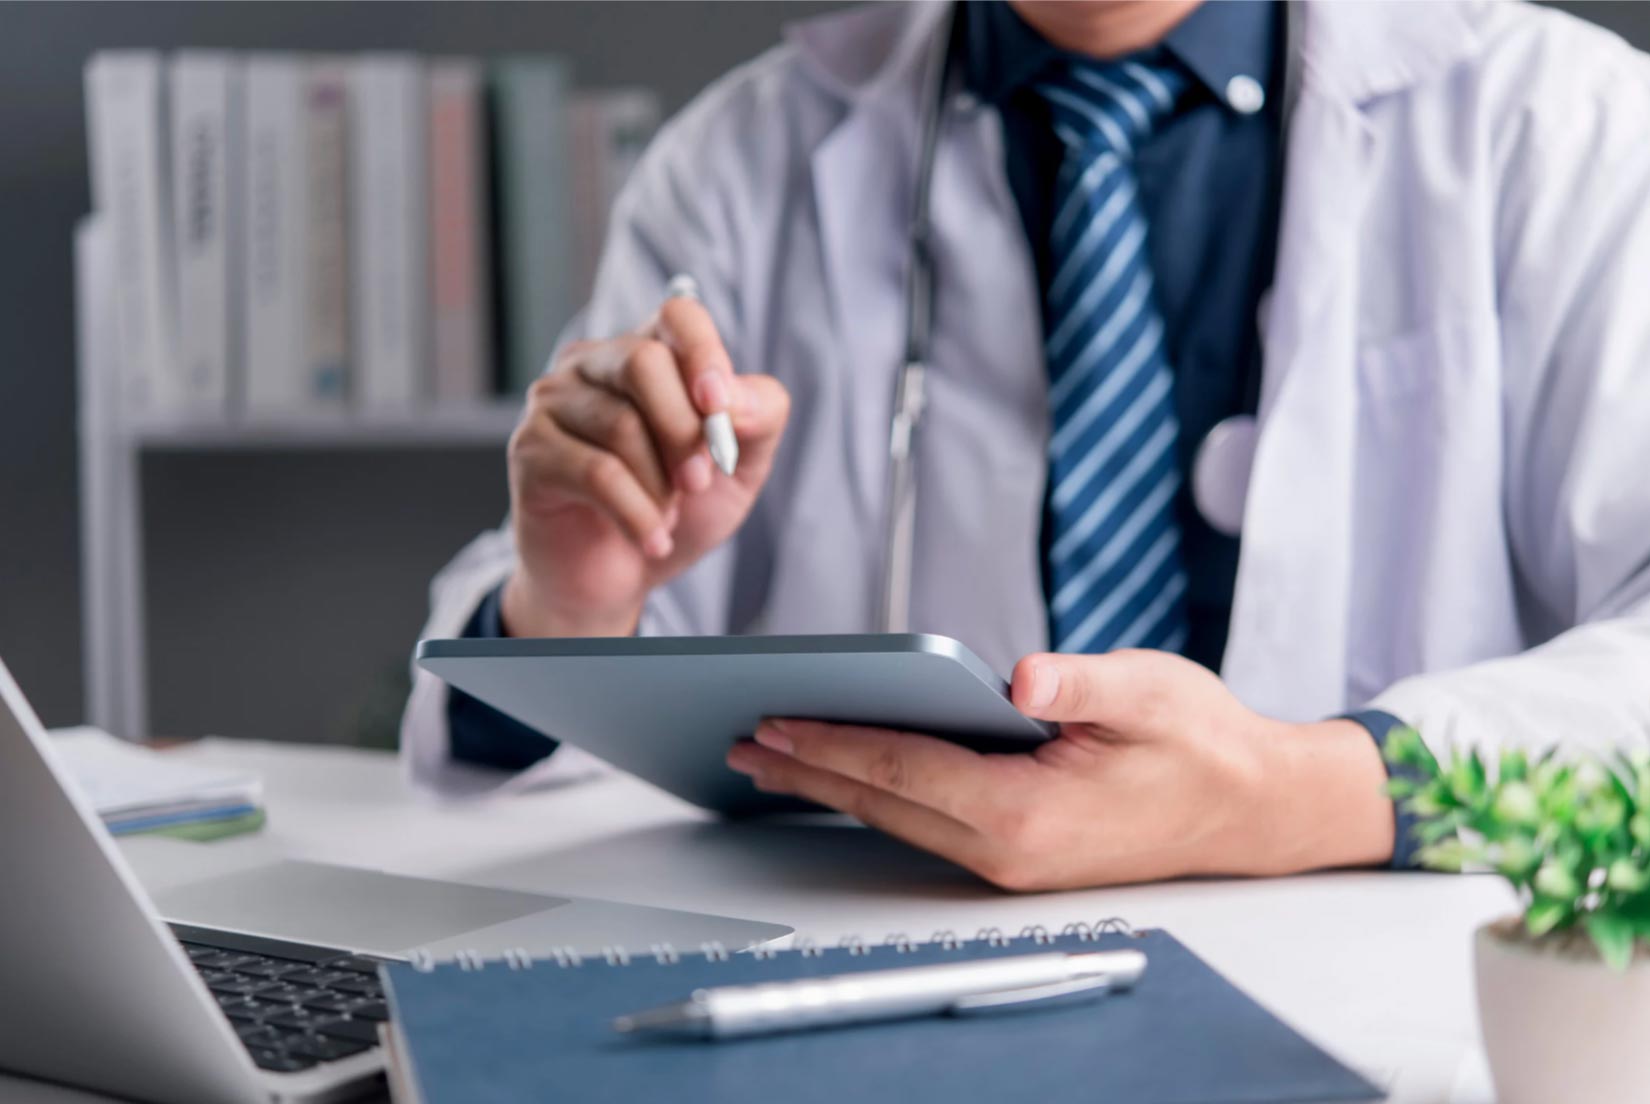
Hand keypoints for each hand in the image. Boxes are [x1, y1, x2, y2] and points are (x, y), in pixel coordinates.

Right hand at [503, 295, 789, 637]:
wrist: (621, 578)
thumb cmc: (679, 508)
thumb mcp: (741, 466)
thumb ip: (758, 417)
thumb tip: (733, 397)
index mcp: (649, 351)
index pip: (678, 316)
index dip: (704, 355)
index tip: (721, 409)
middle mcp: (594, 364)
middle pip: (643, 362)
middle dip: (685, 431)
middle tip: (699, 482)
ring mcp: (553, 402)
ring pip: (621, 424)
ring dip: (660, 486)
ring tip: (667, 517)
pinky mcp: (530, 450)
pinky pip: (595, 472)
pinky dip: (637, 515)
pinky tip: (652, 540)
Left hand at [726, 650, 1394, 890]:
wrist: (1251, 807)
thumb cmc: (1201, 743)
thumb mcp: (1147, 692)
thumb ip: (1080, 683)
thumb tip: (1018, 674)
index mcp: (1028, 812)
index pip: (904, 770)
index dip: (832, 743)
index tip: (773, 721)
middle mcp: (1008, 850)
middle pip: (884, 803)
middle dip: (808, 771)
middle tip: (743, 744)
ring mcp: (1010, 862)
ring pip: (898, 819)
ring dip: (833, 787)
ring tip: (774, 759)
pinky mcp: (1017, 856)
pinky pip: (926, 824)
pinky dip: (876, 796)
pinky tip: (850, 777)